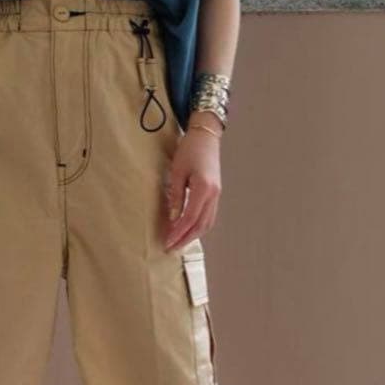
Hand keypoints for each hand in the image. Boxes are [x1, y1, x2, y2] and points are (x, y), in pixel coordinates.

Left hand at [163, 115, 221, 250]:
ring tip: (179, 243)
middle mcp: (214, 195)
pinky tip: (189, 230)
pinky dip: (199, 226)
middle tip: (171, 248)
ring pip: (207, 223)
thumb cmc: (189, 150)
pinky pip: (210, 216)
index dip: (178, 233)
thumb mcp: (177, 172)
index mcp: (204, 189)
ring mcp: (217, 195)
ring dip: (194, 235)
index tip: (167, 242)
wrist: (206, 136)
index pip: (190, 218)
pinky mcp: (216, 193)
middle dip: (186, 239)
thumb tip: (173, 219)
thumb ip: (176, 196)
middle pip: (201, 225)